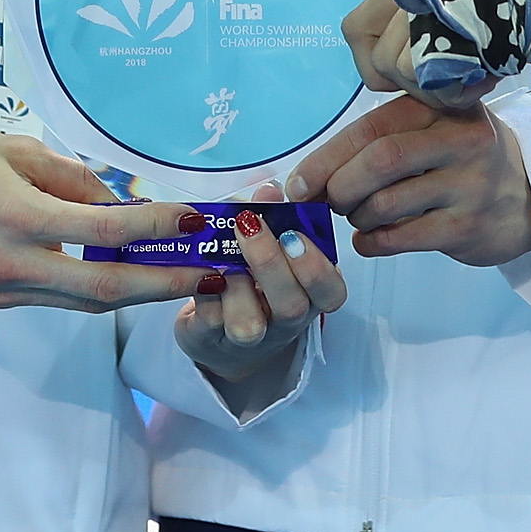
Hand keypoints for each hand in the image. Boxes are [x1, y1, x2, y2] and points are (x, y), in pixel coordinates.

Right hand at [0, 125, 202, 312]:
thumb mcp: (12, 147)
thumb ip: (70, 176)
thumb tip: (117, 200)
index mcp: (20, 217)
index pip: (107, 229)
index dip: (157, 227)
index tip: (194, 220)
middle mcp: (15, 264)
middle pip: (108, 286)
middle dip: (165, 282)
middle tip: (210, 273)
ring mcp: (3, 289)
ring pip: (85, 301)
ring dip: (136, 292)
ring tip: (178, 275)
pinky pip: (57, 298)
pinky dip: (95, 288)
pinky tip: (123, 271)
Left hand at [172, 183, 346, 384]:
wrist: (217, 330)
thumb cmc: (251, 280)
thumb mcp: (269, 248)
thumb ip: (272, 218)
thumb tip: (269, 190)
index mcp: (308, 296)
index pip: (331, 291)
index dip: (316, 265)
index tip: (292, 233)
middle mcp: (284, 322)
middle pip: (291, 306)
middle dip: (270, 262)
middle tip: (249, 224)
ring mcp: (249, 339)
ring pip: (249, 325)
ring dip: (234, 283)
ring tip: (221, 258)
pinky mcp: (210, 341)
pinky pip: (208, 320)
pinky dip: (202, 290)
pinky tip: (200, 269)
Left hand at [285, 96, 530, 266]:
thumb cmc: (465, 160)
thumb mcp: (436, 130)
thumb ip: (383, 140)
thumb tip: (308, 176)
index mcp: (441, 108)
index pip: (372, 127)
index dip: (327, 156)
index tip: (298, 181)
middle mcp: (459, 141)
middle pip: (379, 161)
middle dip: (339, 186)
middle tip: (328, 201)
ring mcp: (467, 186)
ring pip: (385, 204)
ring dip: (355, 217)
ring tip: (358, 217)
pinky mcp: (467, 228)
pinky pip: (399, 239)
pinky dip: (371, 242)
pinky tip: (372, 238)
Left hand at [338, 0, 530, 99]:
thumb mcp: (486, 0)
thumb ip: (440, 18)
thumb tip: (403, 53)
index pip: (358, 23)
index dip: (377, 61)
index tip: (414, 76)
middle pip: (369, 46)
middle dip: (401, 81)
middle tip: (451, 81)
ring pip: (397, 63)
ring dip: (432, 88)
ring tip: (477, 79)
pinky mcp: (468, 22)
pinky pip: (430, 72)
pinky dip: (453, 92)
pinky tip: (488, 81)